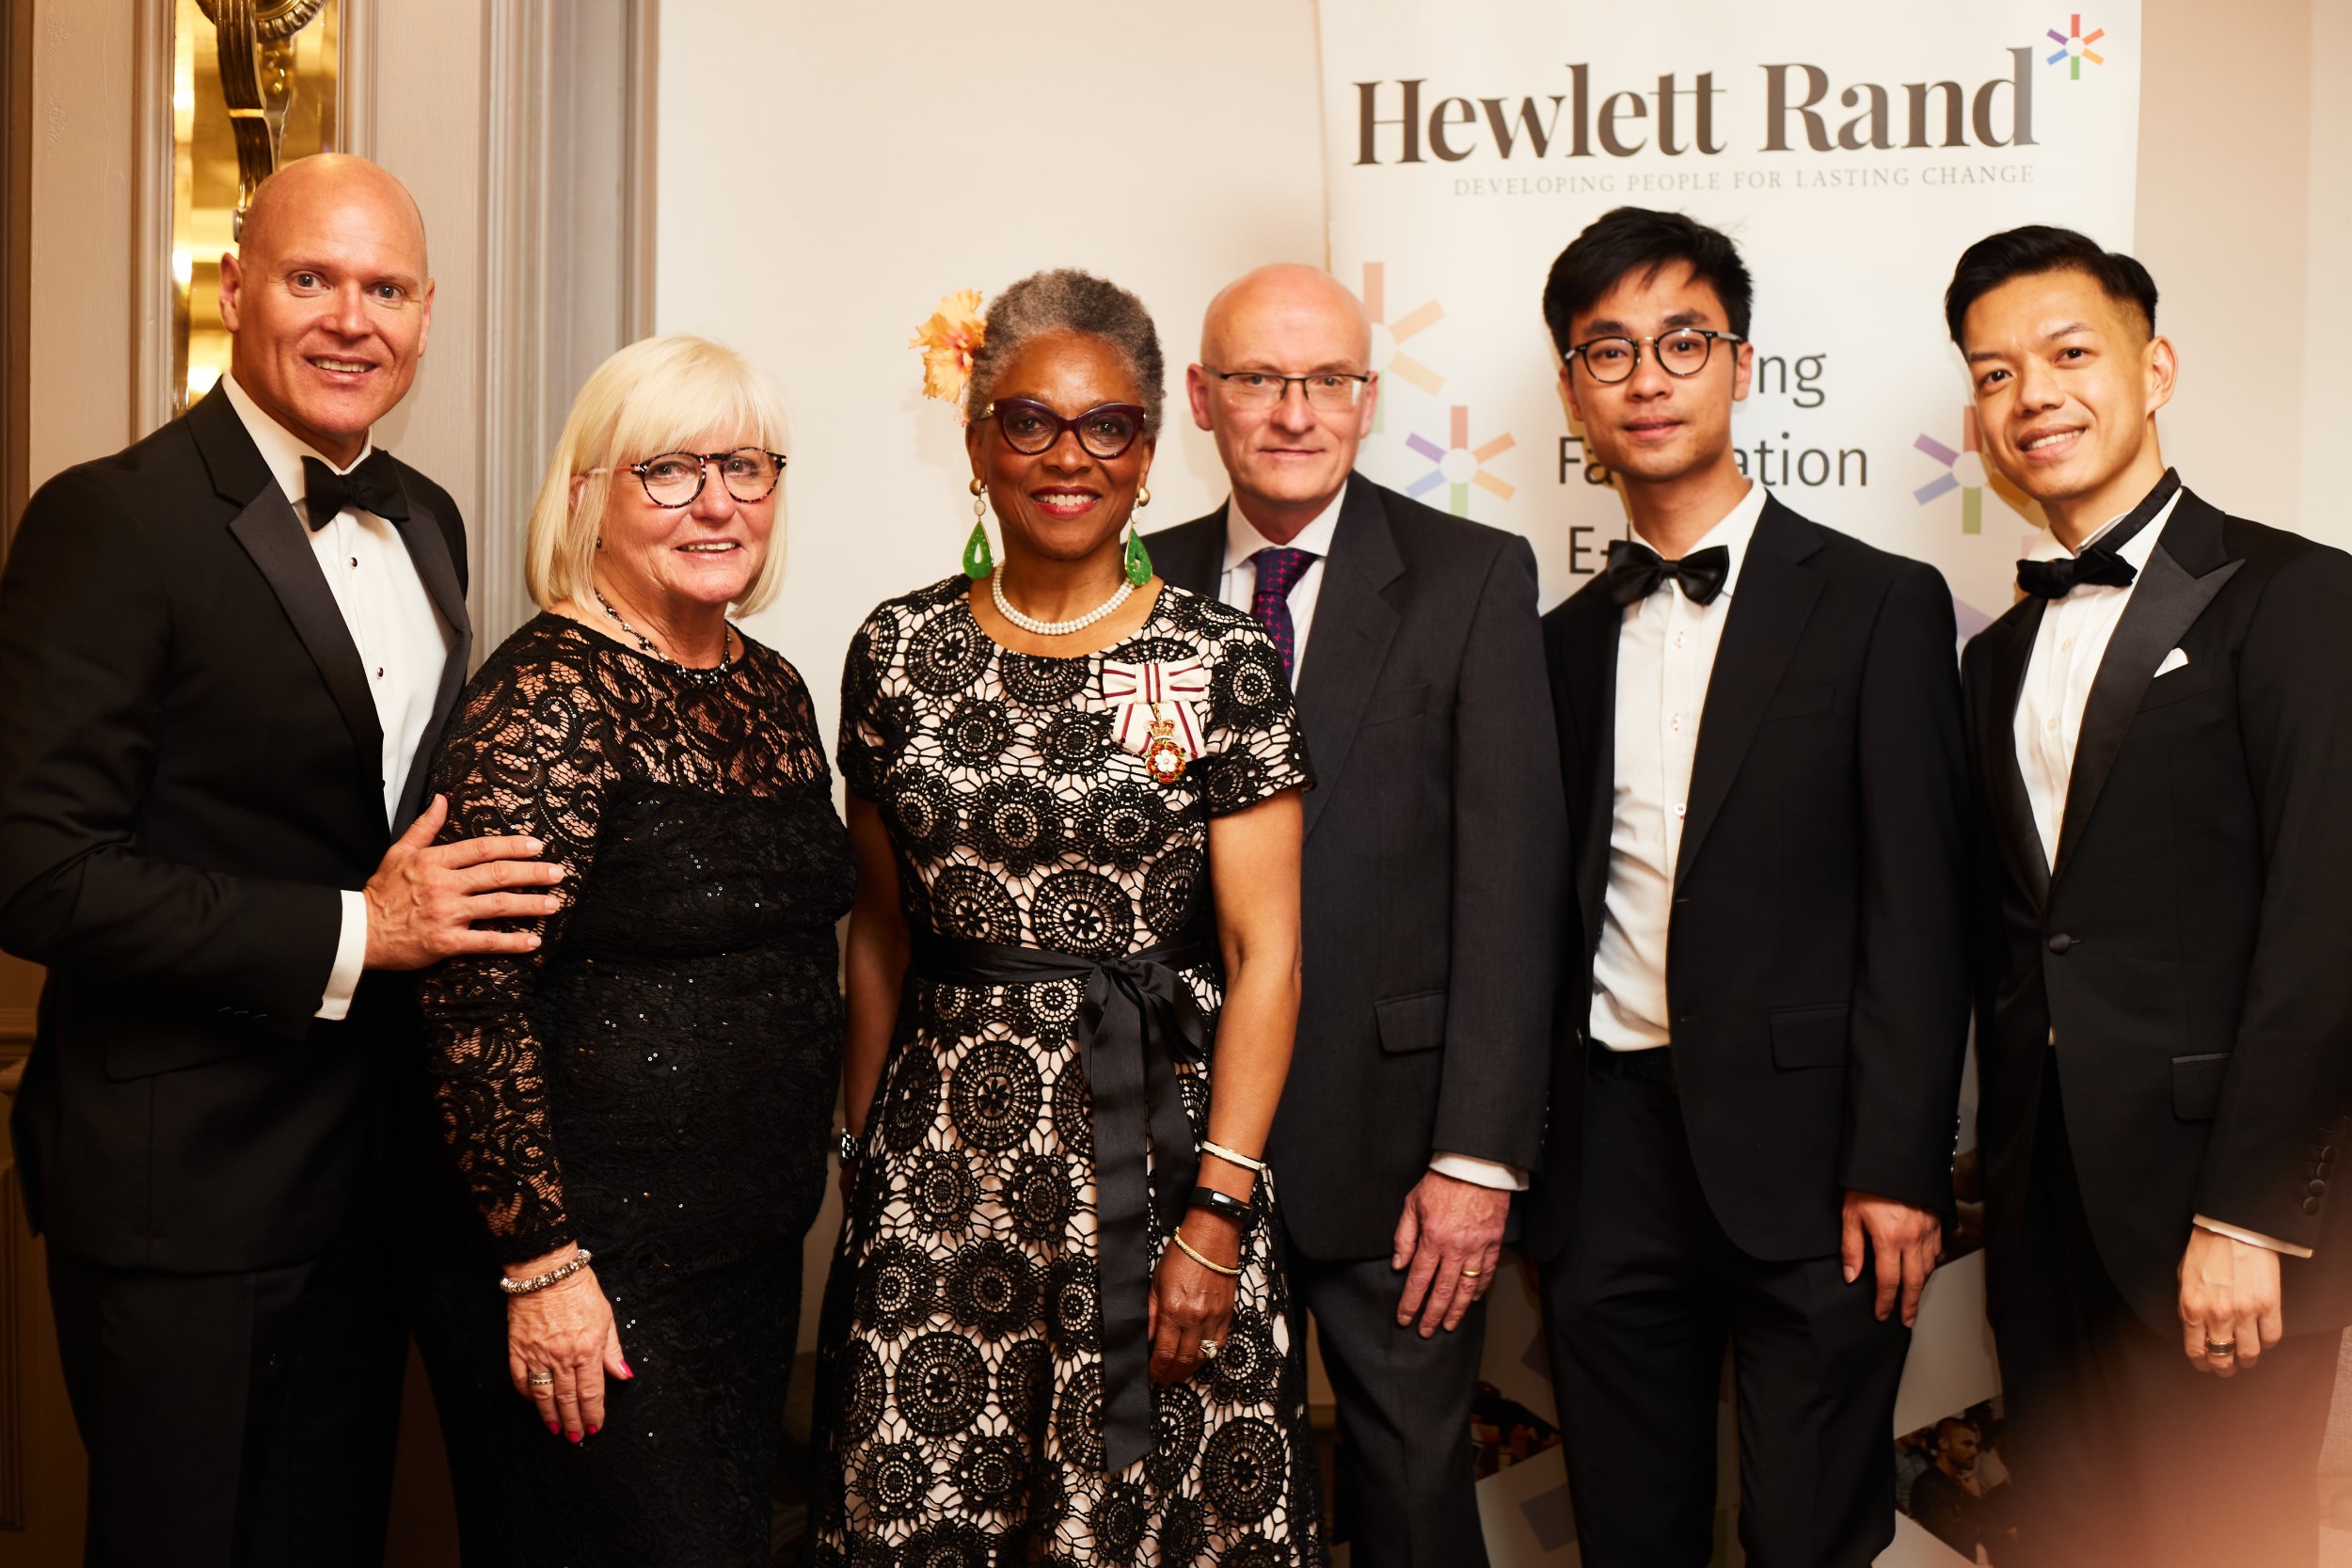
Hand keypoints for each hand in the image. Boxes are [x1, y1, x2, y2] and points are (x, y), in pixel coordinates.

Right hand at [363, 795, 565, 969]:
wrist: (359, 931)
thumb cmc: (382, 892)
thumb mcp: (399, 853)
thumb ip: (424, 827)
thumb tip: (442, 799)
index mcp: (433, 861)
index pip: (481, 849)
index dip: (512, 846)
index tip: (537, 846)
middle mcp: (443, 885)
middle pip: (497, 875)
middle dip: (532, 873)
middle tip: (558, 873)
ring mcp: (446, 914)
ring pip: (498, 906)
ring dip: (531, 905)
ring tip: (555, 903)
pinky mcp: (446, 942)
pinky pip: (486, 941)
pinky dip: (512, 942)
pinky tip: (534, 941)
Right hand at [505, 1250, 630, 1440]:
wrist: (547, 1271)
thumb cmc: (580, 1290)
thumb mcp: (606, 1317)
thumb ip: (613, 1351)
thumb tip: (623, 1376)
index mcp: (588, 1349)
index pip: (592, 1391)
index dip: (594, 1412)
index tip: (595, 1426)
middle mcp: (563, 1356)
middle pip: (568, 1398)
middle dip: (574, 1421)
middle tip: (576, 1437)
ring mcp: (538, 1354)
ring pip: (544, 1395)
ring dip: (551, 1416)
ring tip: (556, 1430)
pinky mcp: (517, 1349)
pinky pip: (521, 1380)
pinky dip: (527, 1395)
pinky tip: (534, 1404)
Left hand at [1148, 1213, 1239, 1385]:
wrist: (1212, 1239)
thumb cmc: (1182, 1256)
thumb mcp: (1156, 1283)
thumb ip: (1150, 1315)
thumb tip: (1146, 1340)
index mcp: (1173, 1310)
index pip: (1163, 1352)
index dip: (1156, 1370)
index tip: (1151, 1376)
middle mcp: (1195, 1319)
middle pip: (1182, 1360)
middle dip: (1170, 1375)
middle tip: (1162, 1382)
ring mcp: (1214, 1319)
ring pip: (1202, 1358)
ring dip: (1188, 1371)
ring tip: (1177, 1376)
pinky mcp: (1227, 1316)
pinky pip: (1218, 1346)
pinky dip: (1206, 1358)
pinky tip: (1197, 1361)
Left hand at [1392, 1169, 1508, 1336]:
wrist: (1475, 1166)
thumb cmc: (1441, 1182)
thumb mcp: (1412, 1205)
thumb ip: (1404, 1237)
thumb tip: (1398, 1265)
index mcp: (1432, 1238)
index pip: (1418, 1280)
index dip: (1410, 1303)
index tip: (1404, 1318)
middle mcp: (1455, 1248)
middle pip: (1442, 1291)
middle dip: (1432, 1315)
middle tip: (1425, 1331)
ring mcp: (1477, 1247)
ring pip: (1467, 1288)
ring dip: (1456, 1310)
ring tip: (1449, 1325)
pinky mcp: (1494, 1242)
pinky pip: (1487, 1273)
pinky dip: (1480, 1290)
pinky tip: (1472, 1301)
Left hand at [1841, 1190, 1942, 1324]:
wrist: (1894, 1157)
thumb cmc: (1869, 1182)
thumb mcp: (1850, 1214)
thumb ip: (1851, 1248)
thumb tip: (1852, 1276)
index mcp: (1890, 1239)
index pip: (1888, 1282)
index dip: (1885, 1302)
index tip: (1882, 1314)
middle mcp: (1913, 1238)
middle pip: (1914, 1281)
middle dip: (1910, 1304)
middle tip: (1907, 1320)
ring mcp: (1928, 1230)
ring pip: (1929, 1267)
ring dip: (1921, 1285)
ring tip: (1914, 1297)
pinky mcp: (1937, 1220)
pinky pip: (1937, 1249)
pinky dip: (1932, 1262)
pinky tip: (1926, 1267)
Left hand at [2178, 1226, 2283, 1376]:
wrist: (2232, 1229)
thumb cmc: (2205, 1250)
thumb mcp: (2183, 1279)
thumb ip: (2188, 1306)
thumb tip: (2194, 1328)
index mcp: (2192, 1308)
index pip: (2196, 1350)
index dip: (2203, 1363)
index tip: (2207, 1365)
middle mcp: (2218, 1315)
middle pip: (2223, 1357)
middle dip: (2225, 1368)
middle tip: (2228, 1368)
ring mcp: (2245, 1312)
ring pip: (2249, 1353)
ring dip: (2248, 1359)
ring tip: (2247, 1358)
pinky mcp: (2269, 1306)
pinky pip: (2271, 1337)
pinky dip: (2267, 1342)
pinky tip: (2262, 1338)